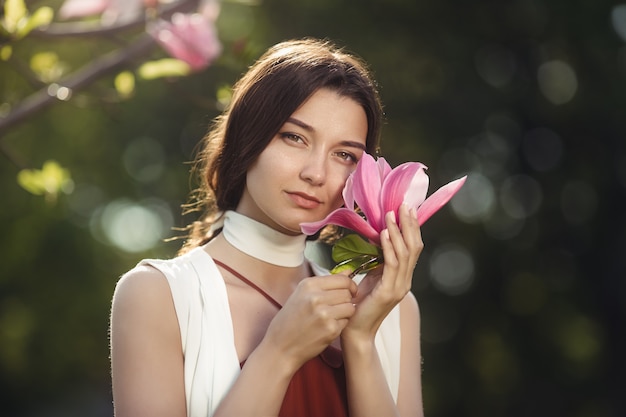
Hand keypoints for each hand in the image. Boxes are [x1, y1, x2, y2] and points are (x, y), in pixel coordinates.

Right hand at [262, 274, 356, 369]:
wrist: (281, 347)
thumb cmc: (289, 321)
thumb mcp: (301, 295)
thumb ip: (325, 283)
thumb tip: (349, 272)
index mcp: (308, 285)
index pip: (342, 279)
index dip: (350, 285)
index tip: (349, 291)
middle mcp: (316, 297)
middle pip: (347, 292)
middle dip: (346, 299)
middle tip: (337, 307)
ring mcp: (324, 314)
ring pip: (350, 307)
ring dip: (345, 312)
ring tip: (332, 317)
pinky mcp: (330, 329)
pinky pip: (346, 321)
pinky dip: (341, 324)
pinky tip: (328, 327)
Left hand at [343, 203, 423, 340]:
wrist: (354, 331)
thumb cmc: (359, 305)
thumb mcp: (370, 278)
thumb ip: (378, 263)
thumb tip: (378, 240)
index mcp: (402, 278)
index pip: (413, 248)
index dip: (411, 228)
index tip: (407, 209)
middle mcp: (405, 281)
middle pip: (414, 247)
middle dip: (409, 224)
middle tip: (404, 205)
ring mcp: (399, 287)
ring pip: (405, 254)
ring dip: (397, 231)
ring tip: (391, 215)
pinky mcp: (388, 292)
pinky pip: (391, 264)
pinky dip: (389, 247)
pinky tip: (383, 234)